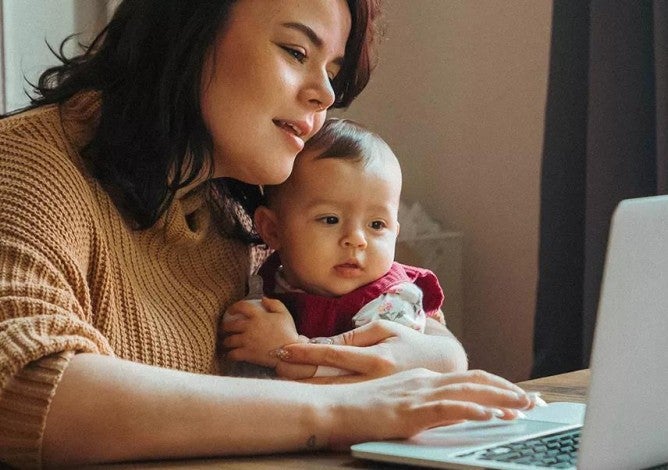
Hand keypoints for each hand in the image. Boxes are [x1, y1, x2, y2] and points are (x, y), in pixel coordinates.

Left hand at [221, 298, 300, 367]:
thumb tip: (263, 298)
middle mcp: (249, 327)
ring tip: (225, 342)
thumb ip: (274, 303)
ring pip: (229, 340)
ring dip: (225, 341)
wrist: (290, 352)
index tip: (230, 310)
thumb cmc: (288, 332)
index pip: (241, 307)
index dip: (234, 307)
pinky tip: (229, 355)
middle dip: (224, 327)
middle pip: (230, 325)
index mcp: (258, 316)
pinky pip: (232, 354)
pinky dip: (229, 355)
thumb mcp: (284, 314)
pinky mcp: (247, 354)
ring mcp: (247, 341)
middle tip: (224, 329)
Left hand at [277, 320, 466, 382]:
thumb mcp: (384, 330)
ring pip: (332, 394)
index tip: (282, 350)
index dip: (305, 352)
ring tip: (284, 379)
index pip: (331, 354)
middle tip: (275, 366)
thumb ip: (353, 336)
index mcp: (375, 358)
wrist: (441, 366)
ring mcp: (373, 395)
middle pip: (326, 380)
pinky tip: (308, 392)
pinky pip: (343, 400)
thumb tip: (323, 343)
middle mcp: (372, 380)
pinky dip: (323, 395)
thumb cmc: (408, 342)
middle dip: (298, 374)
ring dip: (307, 387)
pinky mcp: (375, 404)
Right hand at [326, 368, 534, 448]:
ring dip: (499, 399)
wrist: (329, 407)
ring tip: (523, 408)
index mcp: (421, 378)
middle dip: (506, 390)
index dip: (494, 386)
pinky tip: (491, 417)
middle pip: (474, 381)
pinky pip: (448, 409)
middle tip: (532, 401)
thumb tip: (441, 414)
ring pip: (468, 392)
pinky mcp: (409, 411)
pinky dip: (474, 411)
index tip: (516, 396)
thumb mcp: (393, 402)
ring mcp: (417, 394)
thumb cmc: (356, 409)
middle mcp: (423, 381)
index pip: (466, 380)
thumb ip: (418, 405)